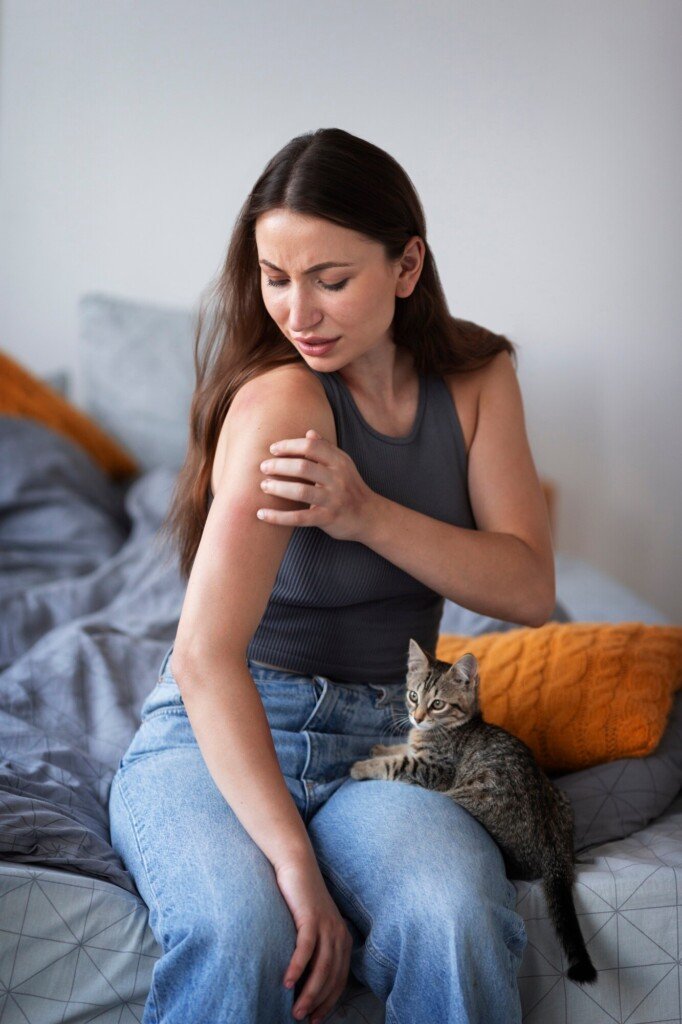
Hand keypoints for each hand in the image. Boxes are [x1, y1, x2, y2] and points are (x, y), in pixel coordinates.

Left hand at [258, 429, 375, 541]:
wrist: (370, 515)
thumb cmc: (351, 487)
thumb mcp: (343, 464)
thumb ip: (326, 448)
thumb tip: (308, 432)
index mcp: (339, 462)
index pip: (311, 446)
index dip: (289, 445)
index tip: (273, 449)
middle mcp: (337, 479)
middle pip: (303, 467)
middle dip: (279, 466)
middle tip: (263, 467)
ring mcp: (332, 499)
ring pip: (301, 491)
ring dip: (278, 488)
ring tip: (263, 486)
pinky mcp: (327, 518)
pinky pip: (298, 518)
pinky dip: (278, 517)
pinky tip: (261, 513)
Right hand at [275, 858, 352, 1022]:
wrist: (296, 866)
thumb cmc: (300, 899)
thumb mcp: (313, 927)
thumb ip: (315, 949)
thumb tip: (304, 981)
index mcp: (343, 939)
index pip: (340, 979)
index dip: (329, 1002)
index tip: (315, 1020)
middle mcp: (339, 934)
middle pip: (332, 977)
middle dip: (318, 1002)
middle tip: (302, 1019)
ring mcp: (326, 925)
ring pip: (321, 967)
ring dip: (308, 992)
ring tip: (296, 1010)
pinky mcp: (311, 917)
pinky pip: (306, 949)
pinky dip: (298, 968)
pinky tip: (287, 983)